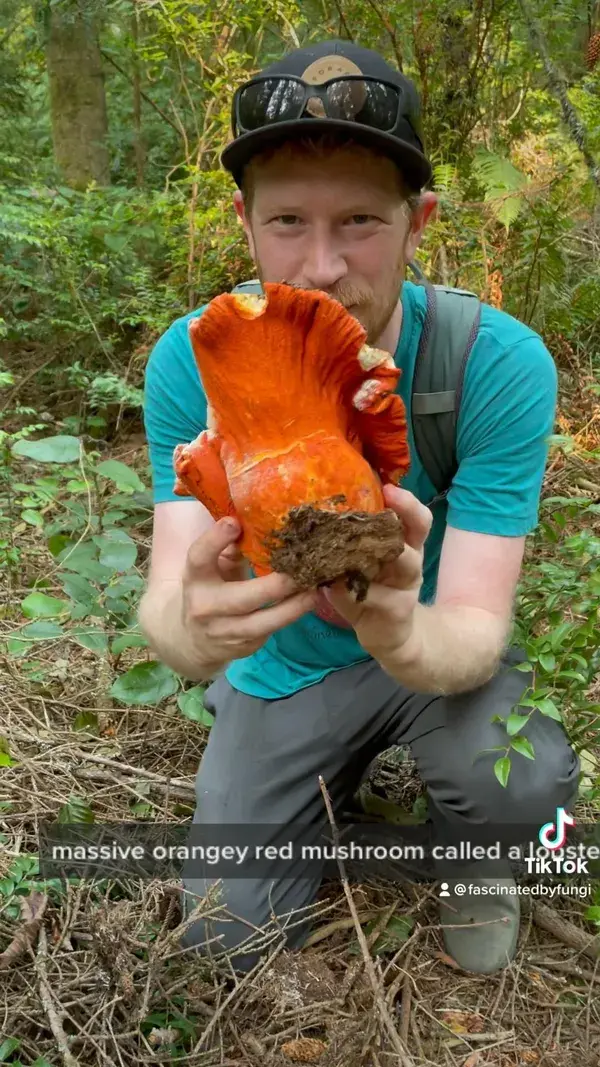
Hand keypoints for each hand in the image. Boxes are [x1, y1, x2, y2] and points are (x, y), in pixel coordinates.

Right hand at [181, 516, 317, 661]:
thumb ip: (231, 547)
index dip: (214, 540)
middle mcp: (205, 606)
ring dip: (292, 607)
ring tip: (314, 591)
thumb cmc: (210, 589)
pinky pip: (270, 631)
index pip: (199, 557)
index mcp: (196, 577)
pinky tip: (308, 601)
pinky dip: (291, 616)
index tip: (234, 522)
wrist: (192, 640)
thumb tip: (264, 520)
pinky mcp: (243, 647)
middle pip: (241, 598)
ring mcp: (224, 631)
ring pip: (262, 623)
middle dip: (275, 586)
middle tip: (302, 569)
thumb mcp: (213, 567)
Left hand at [320, 485, 431, 659]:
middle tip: (382, 505)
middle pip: (415, 535)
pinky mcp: (398, 609)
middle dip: (399, 517)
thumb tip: (315, 522)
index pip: (417, 519)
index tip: (388, 488)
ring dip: (374, 552)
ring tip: (349, 546)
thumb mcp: (363, 566)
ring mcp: (408, 586)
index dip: (407, 503)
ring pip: (402, 562)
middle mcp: (412, 561)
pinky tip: (331, 588)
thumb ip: (350, 546)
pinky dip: (351, 591)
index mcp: (406, 546)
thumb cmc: (370, 592)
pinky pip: (374, 595)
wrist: (388, 636)